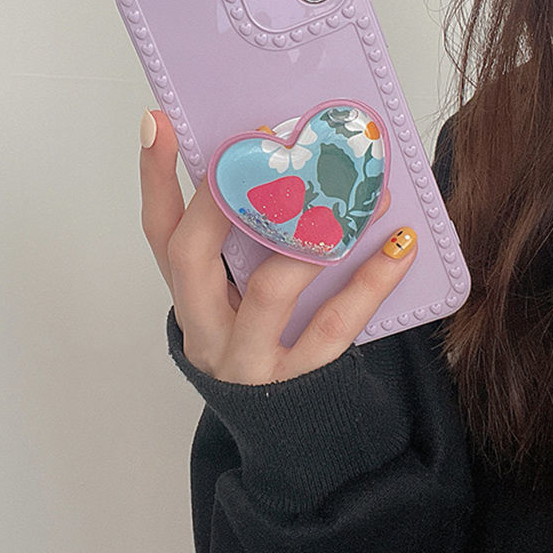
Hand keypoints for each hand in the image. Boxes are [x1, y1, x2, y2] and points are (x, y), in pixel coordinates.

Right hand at [139, 109, 417, 384]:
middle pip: (191, 256)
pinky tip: (398, 245)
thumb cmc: (259, 342)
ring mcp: (247, 360)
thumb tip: (264, 167)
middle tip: (266, 146)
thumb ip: (237, 243)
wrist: (285, 431)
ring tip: (354, 191)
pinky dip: (368, 283)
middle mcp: (204, 328)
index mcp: (188, 296)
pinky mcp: (298, 382)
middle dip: (225, 194)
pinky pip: (334, 328)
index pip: (157, 232)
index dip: (154, 177)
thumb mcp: (233, 297)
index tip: (156, 121)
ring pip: (269, 291)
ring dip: (311, 232)